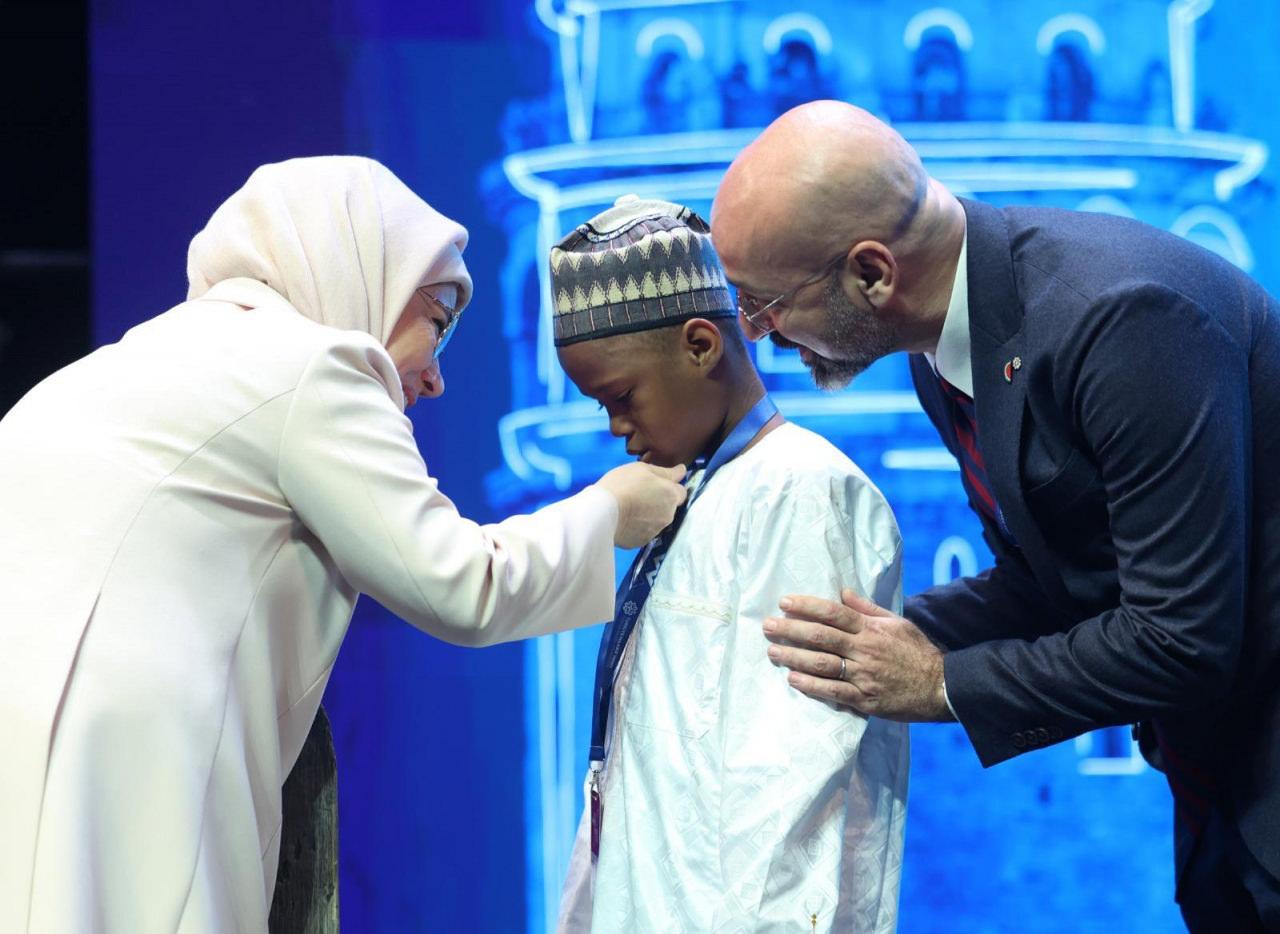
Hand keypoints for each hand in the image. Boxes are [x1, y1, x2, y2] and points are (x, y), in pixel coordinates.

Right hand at [595, 463, 686, 547]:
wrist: (601, 513)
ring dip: (649, 514)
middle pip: (669, 507)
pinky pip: (644, 532)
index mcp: (671, 495)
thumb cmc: (622, 485)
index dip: (669, 487)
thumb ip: (665, 472)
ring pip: (657, 520)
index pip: (681, 492)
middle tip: (639, 494)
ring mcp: (656, 531)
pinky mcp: (642, 542)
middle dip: (660, 501)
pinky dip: (638, 526)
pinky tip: (625, 520)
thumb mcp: (643, 468)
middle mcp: (669, 515)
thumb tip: (682, 471)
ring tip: (630, 508)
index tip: (656, 484)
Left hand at [764, 588, 953, 721]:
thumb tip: (843, 591)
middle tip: (767, 626)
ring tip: (772, 651)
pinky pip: (833, 691)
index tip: (785, 602)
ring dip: (794, 656)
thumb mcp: (897, 623)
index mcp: (872, 629)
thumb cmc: (918, 652)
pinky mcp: (865, 700)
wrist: (941, 687)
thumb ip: (868, 608)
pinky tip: (792, 679)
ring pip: (822, 664)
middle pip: (821, 636)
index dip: (807, 606)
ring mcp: (864, 676)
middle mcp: (865, 650)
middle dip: (791, 630)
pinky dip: (811, 686)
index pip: (834, 613)